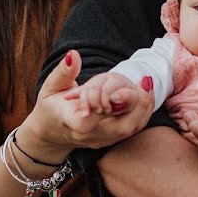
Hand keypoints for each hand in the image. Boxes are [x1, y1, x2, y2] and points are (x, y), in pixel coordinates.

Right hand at [22, 51, 154, 154]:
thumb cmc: (51, 107)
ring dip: (143, 107)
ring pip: (130, 130)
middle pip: (120, 128)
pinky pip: (132, 129)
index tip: (117, 92)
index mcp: (71, 122)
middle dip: (137, 105)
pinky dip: (142, 112)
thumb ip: (63, 72)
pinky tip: (144, 94)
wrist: (51, 134)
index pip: (88, 122)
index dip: (105, 108)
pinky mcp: (111, 141)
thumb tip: (73, 55)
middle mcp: (89, 135)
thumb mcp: (51, 87)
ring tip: (146, 85)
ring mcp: (101, 140)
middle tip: (144, 82)